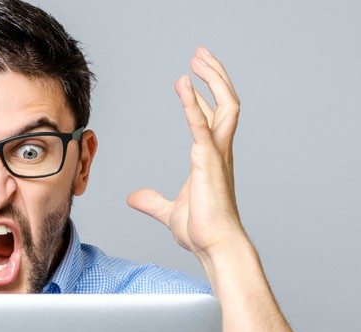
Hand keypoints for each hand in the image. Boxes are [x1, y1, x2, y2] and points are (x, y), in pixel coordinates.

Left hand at [127, 47, 245, 264]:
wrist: (215, 247)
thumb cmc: (202, 231)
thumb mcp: (168, 211)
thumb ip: (151, 201)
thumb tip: (134, 198)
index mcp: (210, 158)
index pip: (212, 117)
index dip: (205, 94)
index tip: (192, 76)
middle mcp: (219, 151)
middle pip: (226, 103)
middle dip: (216, 76)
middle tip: (201, 55)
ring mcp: (217, 155)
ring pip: (226, 106)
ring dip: (214, 79)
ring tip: (200, 58)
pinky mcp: (208, 162)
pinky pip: (202, 126)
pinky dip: (192, 104)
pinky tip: (183, 85)